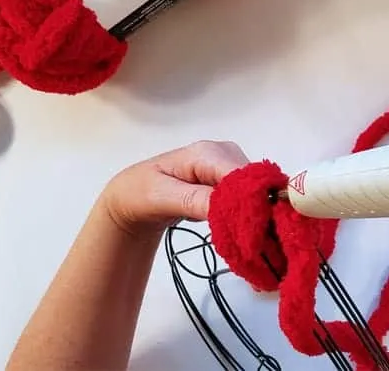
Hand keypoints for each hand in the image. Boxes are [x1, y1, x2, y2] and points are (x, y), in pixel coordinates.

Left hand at [95, 141, 249, 236]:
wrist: (133, 197)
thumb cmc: (141, 193)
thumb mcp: (161, 198)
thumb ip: (195, 200)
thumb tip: (228, 206)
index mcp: (208, 152)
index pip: (244, 175)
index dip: (252, 200)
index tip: (253, 230)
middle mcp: (224, 153)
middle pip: (254, 182)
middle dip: (253, 209)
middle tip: (242, 236)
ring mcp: (228, 165)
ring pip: (255, 190)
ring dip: (248, 213)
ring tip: (231, 231)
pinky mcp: (230, 178)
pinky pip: (247, 195)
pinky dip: (242, 212)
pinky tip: (229, 223)